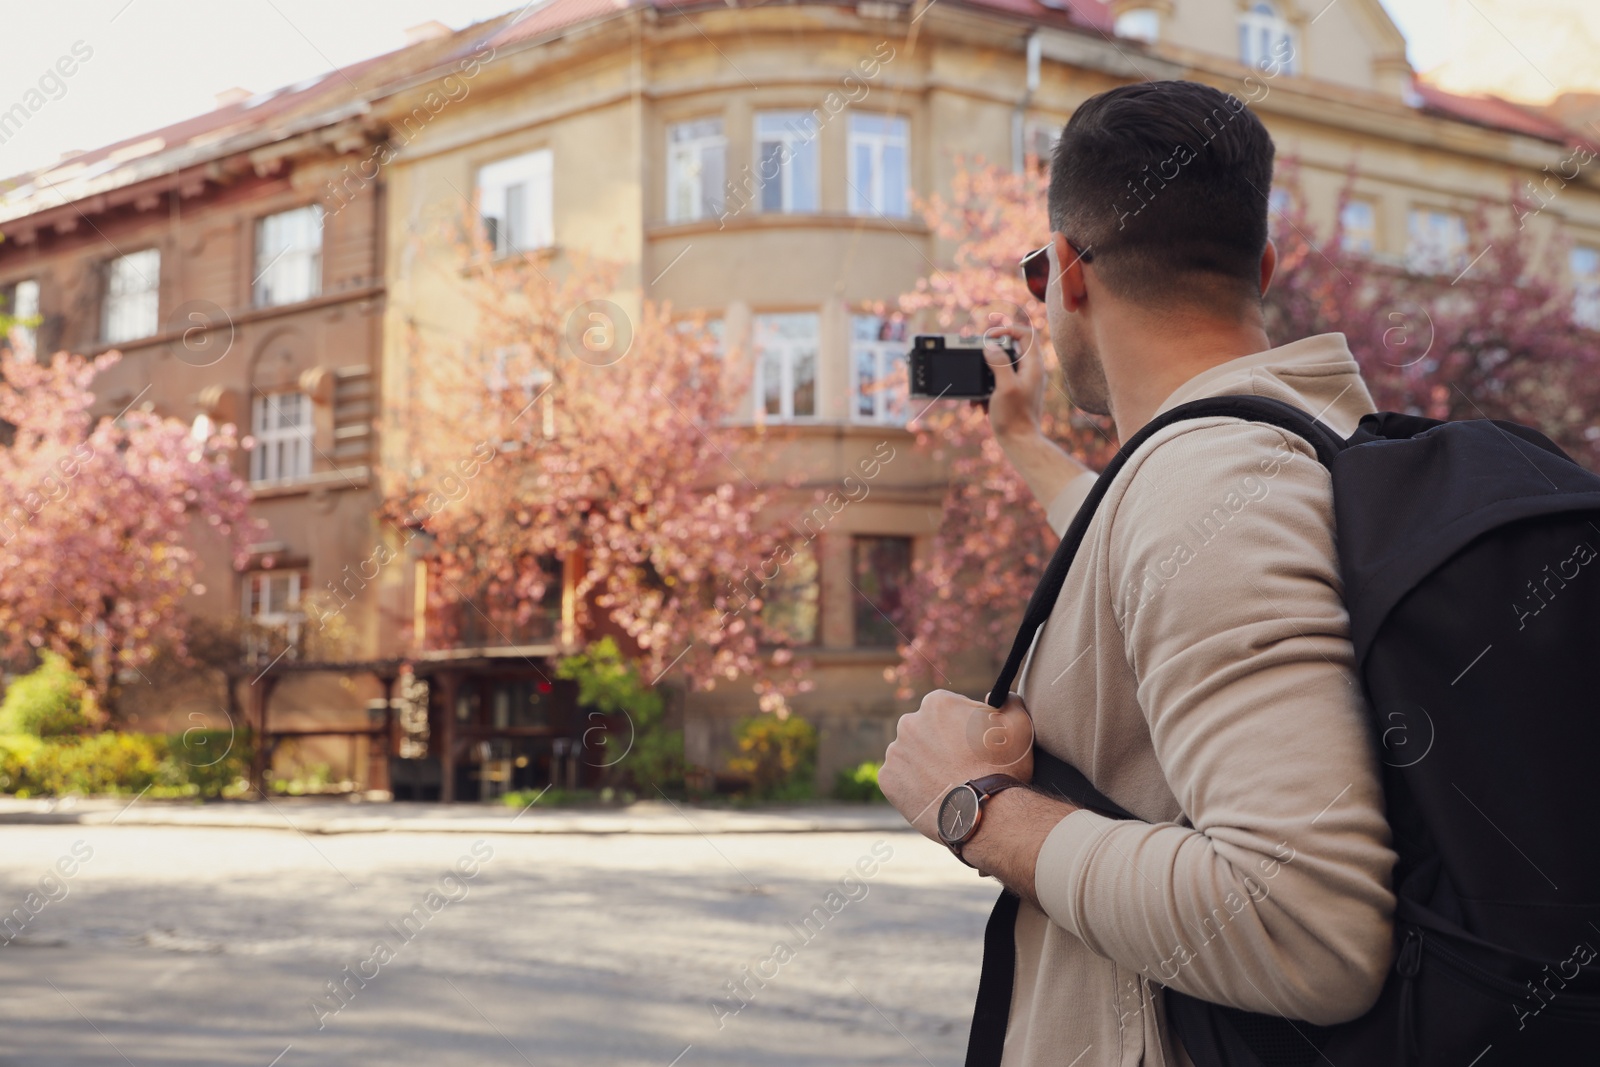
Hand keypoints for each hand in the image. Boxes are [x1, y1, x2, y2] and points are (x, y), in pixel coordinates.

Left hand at [879, 690, 1034, 841]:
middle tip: (961, 766)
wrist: (985, 813)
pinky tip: (935, 794)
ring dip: (926, 764)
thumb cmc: (1003, 767)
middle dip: (941, 744)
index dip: (965, 727)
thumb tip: (1001, 697)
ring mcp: (895, 752)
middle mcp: (909, 722)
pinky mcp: (887, 780)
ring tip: (949, 784)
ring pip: (912, 755)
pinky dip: (914, 785)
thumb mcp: (1019, 724)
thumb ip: (1009, 701)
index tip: (975, 746)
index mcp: (936, 703)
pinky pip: (900, 779)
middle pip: (926, 730)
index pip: (949, 710)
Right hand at [980, 326, 1045, 441]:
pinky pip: (1000, 381)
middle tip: (979, 359)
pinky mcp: (1016, 393)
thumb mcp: (1004, 387)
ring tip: (979, 388)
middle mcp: (1031, 371)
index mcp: (1033, 366)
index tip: (990, 338)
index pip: (1026, 333)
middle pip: (1013, 347)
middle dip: (992, 353)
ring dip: (987, 373)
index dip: (1007, 329)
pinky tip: (980, 402)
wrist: (1019, 443)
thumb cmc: (1014, 417)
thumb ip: (999, 363)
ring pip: (1004, 365)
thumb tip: (990, 347)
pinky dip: (988, 388)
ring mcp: (1024, 382)